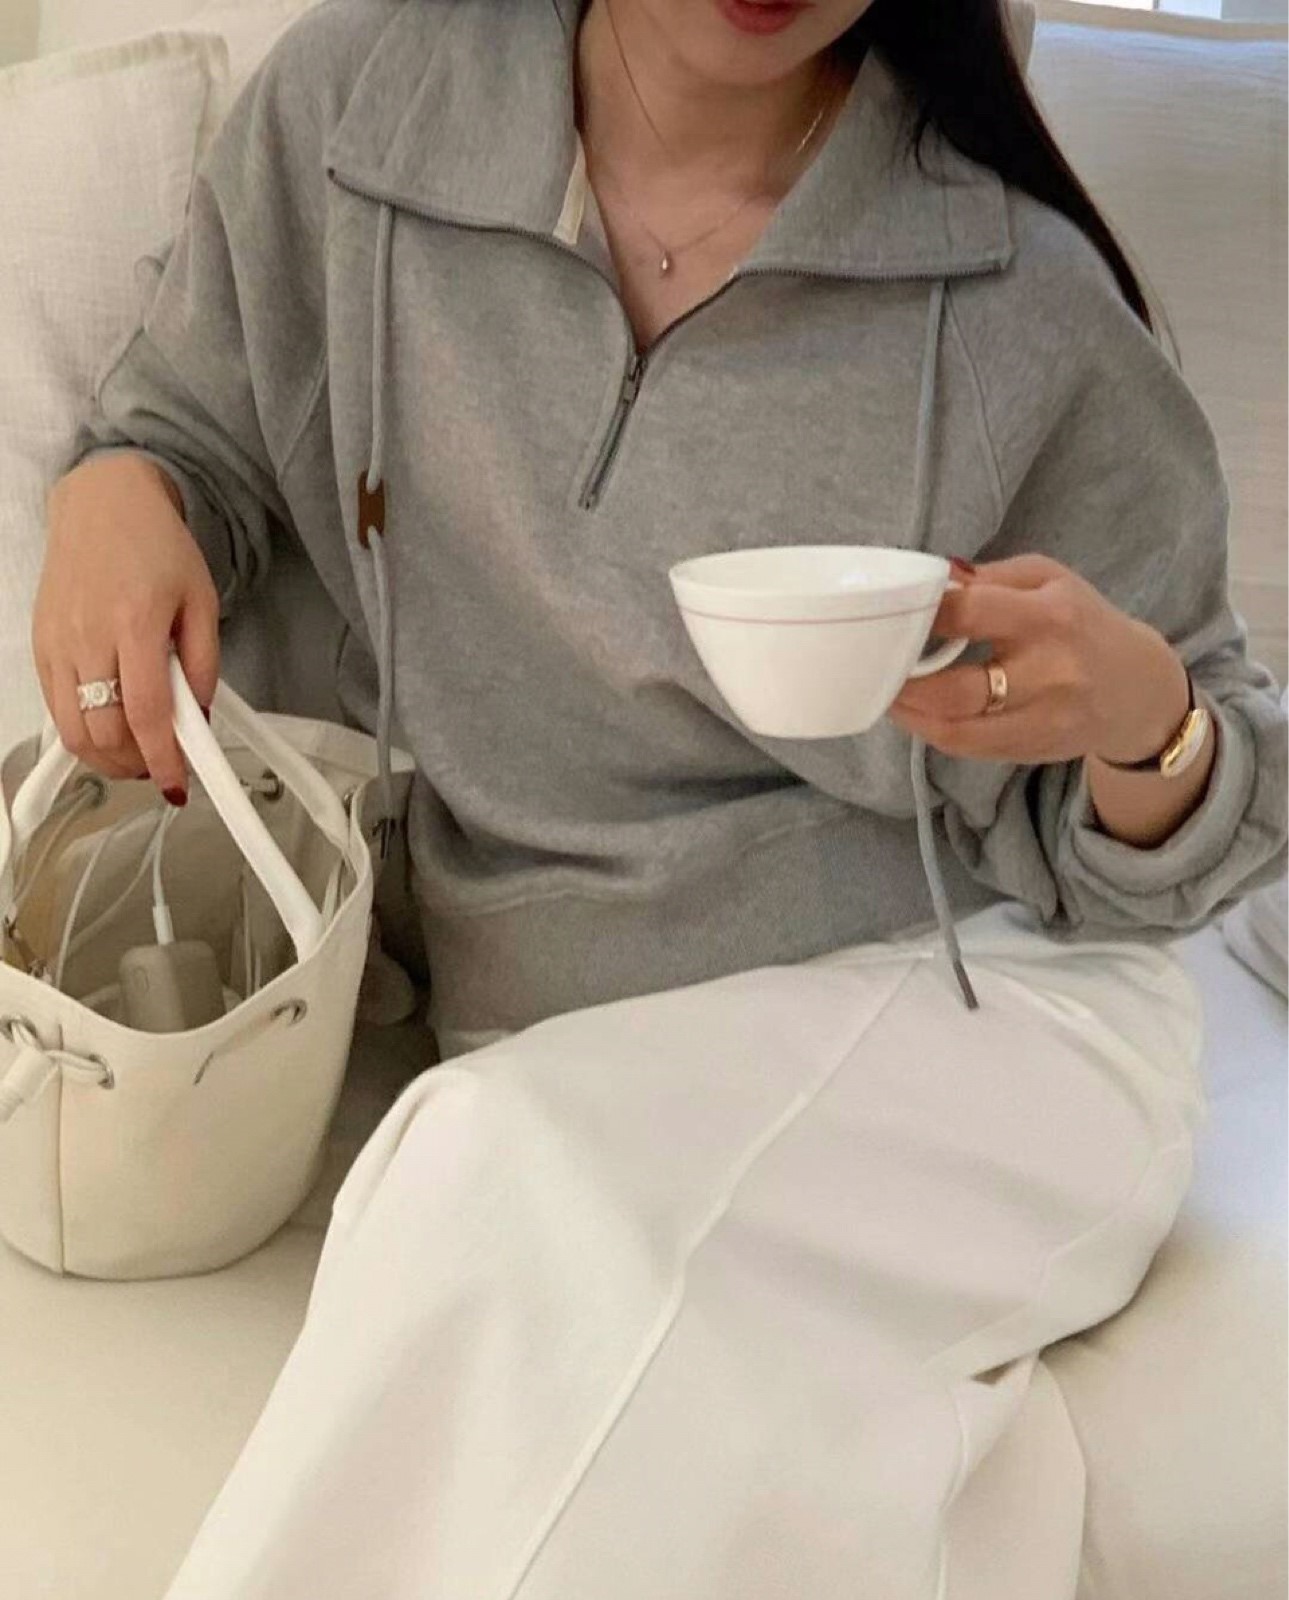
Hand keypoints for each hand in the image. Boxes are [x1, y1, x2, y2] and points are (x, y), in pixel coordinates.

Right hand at [33, 453, 220, 802]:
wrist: (103, 504)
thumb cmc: (158, 548)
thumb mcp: (203, 601)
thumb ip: (204, 664)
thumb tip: (200, 718)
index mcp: (135, 622)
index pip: (146, 713)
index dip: (163, 759)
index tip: (177, 785)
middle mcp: (88, 635)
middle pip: (104, 733)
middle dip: (137, 764)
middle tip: (163, 764)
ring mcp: (57, 643)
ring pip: (73, 732)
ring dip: (108, 759)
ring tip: (138, 754)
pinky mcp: (40, 647)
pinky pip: (56, 710)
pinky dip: (83, 735)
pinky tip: (110, 731)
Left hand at [888, 554, 1189, 765]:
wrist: (1136, 688)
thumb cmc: (1081, 622)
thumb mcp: (1049, 579)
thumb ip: (990, 579)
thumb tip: (934, 580)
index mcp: (1050, 616)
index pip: (969, 613)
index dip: (922, 614)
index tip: (892, 612)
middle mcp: (1050, 672)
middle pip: (957, 689)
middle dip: (905, 683)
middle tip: (877, 668)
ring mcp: (1043, 718)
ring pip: (958, 730)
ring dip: (911, 716)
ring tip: (887, 695)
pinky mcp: (1035, 749)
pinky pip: (971, 748)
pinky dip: (935, 732)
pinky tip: (919, 715)